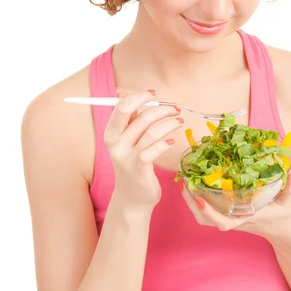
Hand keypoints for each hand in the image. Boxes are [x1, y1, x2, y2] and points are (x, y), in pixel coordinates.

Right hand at [104, 89, 183, 216]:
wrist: (132, 197)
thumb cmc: (132, 163)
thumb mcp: (125, 140)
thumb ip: (127, 118)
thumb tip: (125, 93)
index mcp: (111, 133)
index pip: (122, 107)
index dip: (139, 96)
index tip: (154, 94)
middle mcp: (116, 144)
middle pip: (140, 117)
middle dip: (162, 109)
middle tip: (176, 109)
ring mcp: (127, 157)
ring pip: (151, 132)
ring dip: (169, 123)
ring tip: (179, 122)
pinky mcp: (139, 169)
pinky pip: (155, 149)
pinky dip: (166, 142)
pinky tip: (172, 141)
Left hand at [178, 172, 290, 246]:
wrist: (289, 235)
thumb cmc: (290, 217)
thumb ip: (290, 188)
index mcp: (250, 217)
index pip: (225, 221)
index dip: (210, 212)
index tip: (199, 198)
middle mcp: (238, 220)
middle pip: (207, 220)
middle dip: (191, 204)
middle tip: (184, 182)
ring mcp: (233, 220)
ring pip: (206, 218)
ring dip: (191, 203)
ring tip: (185, 182)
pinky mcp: (232, 217)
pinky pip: (210, 213)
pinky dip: (199, 202)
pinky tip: (196, 186)